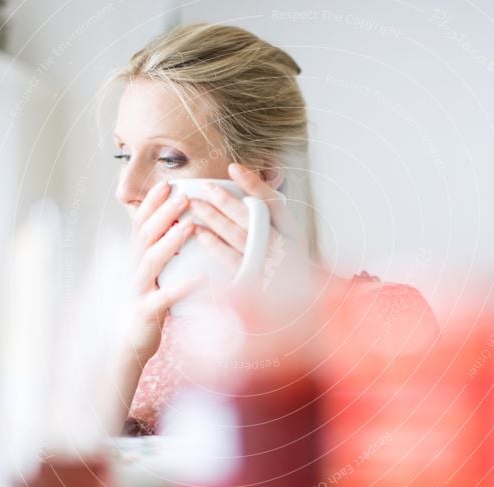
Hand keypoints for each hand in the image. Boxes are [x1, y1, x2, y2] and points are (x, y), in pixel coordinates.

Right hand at [122, 180, 202, 360]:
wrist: (128, 346)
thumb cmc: (148, 308)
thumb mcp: (153, 277)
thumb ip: (161, 254)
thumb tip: (179, 227)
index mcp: (136, 260)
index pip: (141, 224)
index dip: (152, 204)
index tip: (168, 183)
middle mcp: (133, 271)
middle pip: (145, 235)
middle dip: (163, 213)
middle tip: (184, 195)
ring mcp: (137, 291)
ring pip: (150, 261)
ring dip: (170, 241)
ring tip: (190, 226)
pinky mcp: (145, 313)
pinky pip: (164, 297)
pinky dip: (182, 287)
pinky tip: (201, 278)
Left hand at [188, 163, 312, 295]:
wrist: (299, 312)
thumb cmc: (291, 274)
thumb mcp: (292, 245)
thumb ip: (275, 222)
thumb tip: (250, 195)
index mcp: (295, 235)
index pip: (273, 203)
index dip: (253, 183)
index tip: (233, 168)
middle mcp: (283, 248)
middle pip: (251, 217)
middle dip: (225, 199)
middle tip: (204, 186)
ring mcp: (267, 265)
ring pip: (237, 234)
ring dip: (213, 218)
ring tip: (195, 205)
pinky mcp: (252, 282)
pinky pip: (229, 259)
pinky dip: (213, 244)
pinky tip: (199, 233)